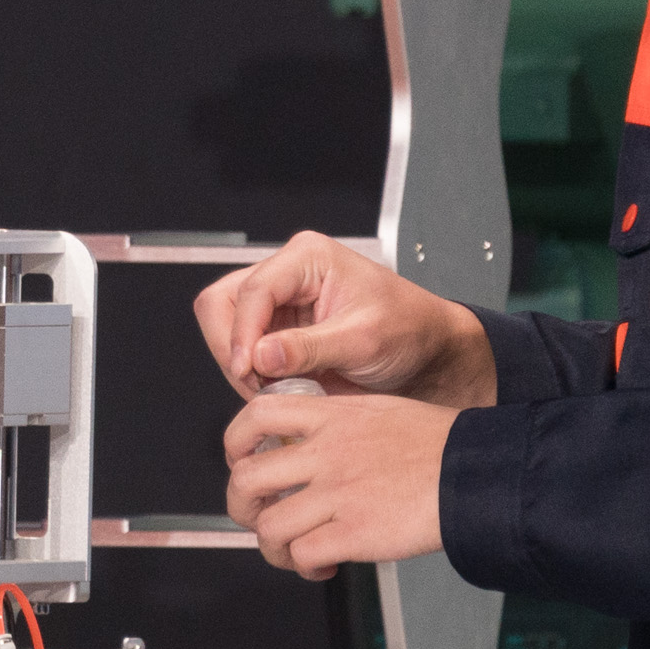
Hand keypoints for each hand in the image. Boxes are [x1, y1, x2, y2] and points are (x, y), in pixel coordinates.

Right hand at [192, 231, 497, 408]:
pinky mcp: (277, 328)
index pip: (252, 291)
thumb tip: (260, 356)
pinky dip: (252, 373)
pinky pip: (243, 348)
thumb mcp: (364, 341)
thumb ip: (310, 348)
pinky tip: (279, 388)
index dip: (241, 333)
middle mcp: (286, 273)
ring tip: (274, 390)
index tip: (246, 370)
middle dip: (232, 348)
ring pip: (225, 326)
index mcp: (308, 258)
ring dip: (241, 364)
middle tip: (256, 384)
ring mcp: (279, 301)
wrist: (426, 350)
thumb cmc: (408, 330)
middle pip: (223, 303)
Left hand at [223, 385, 455, 580]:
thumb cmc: (439, 445)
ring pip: (270, 526)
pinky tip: (322, 564)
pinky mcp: (355, 532)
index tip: (241, 461)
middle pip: (247, 479)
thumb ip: (337, 423)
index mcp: (332, 416)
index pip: (256, 416)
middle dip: (242, 506)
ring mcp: (338, 492)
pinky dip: (304, 566)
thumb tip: (305, 442)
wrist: (476, 474)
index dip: (235, 444)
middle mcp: (327, 452)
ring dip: (273, 547)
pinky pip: (302, 555)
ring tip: (292, 549)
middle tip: (258, 516)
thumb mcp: (378, 411)